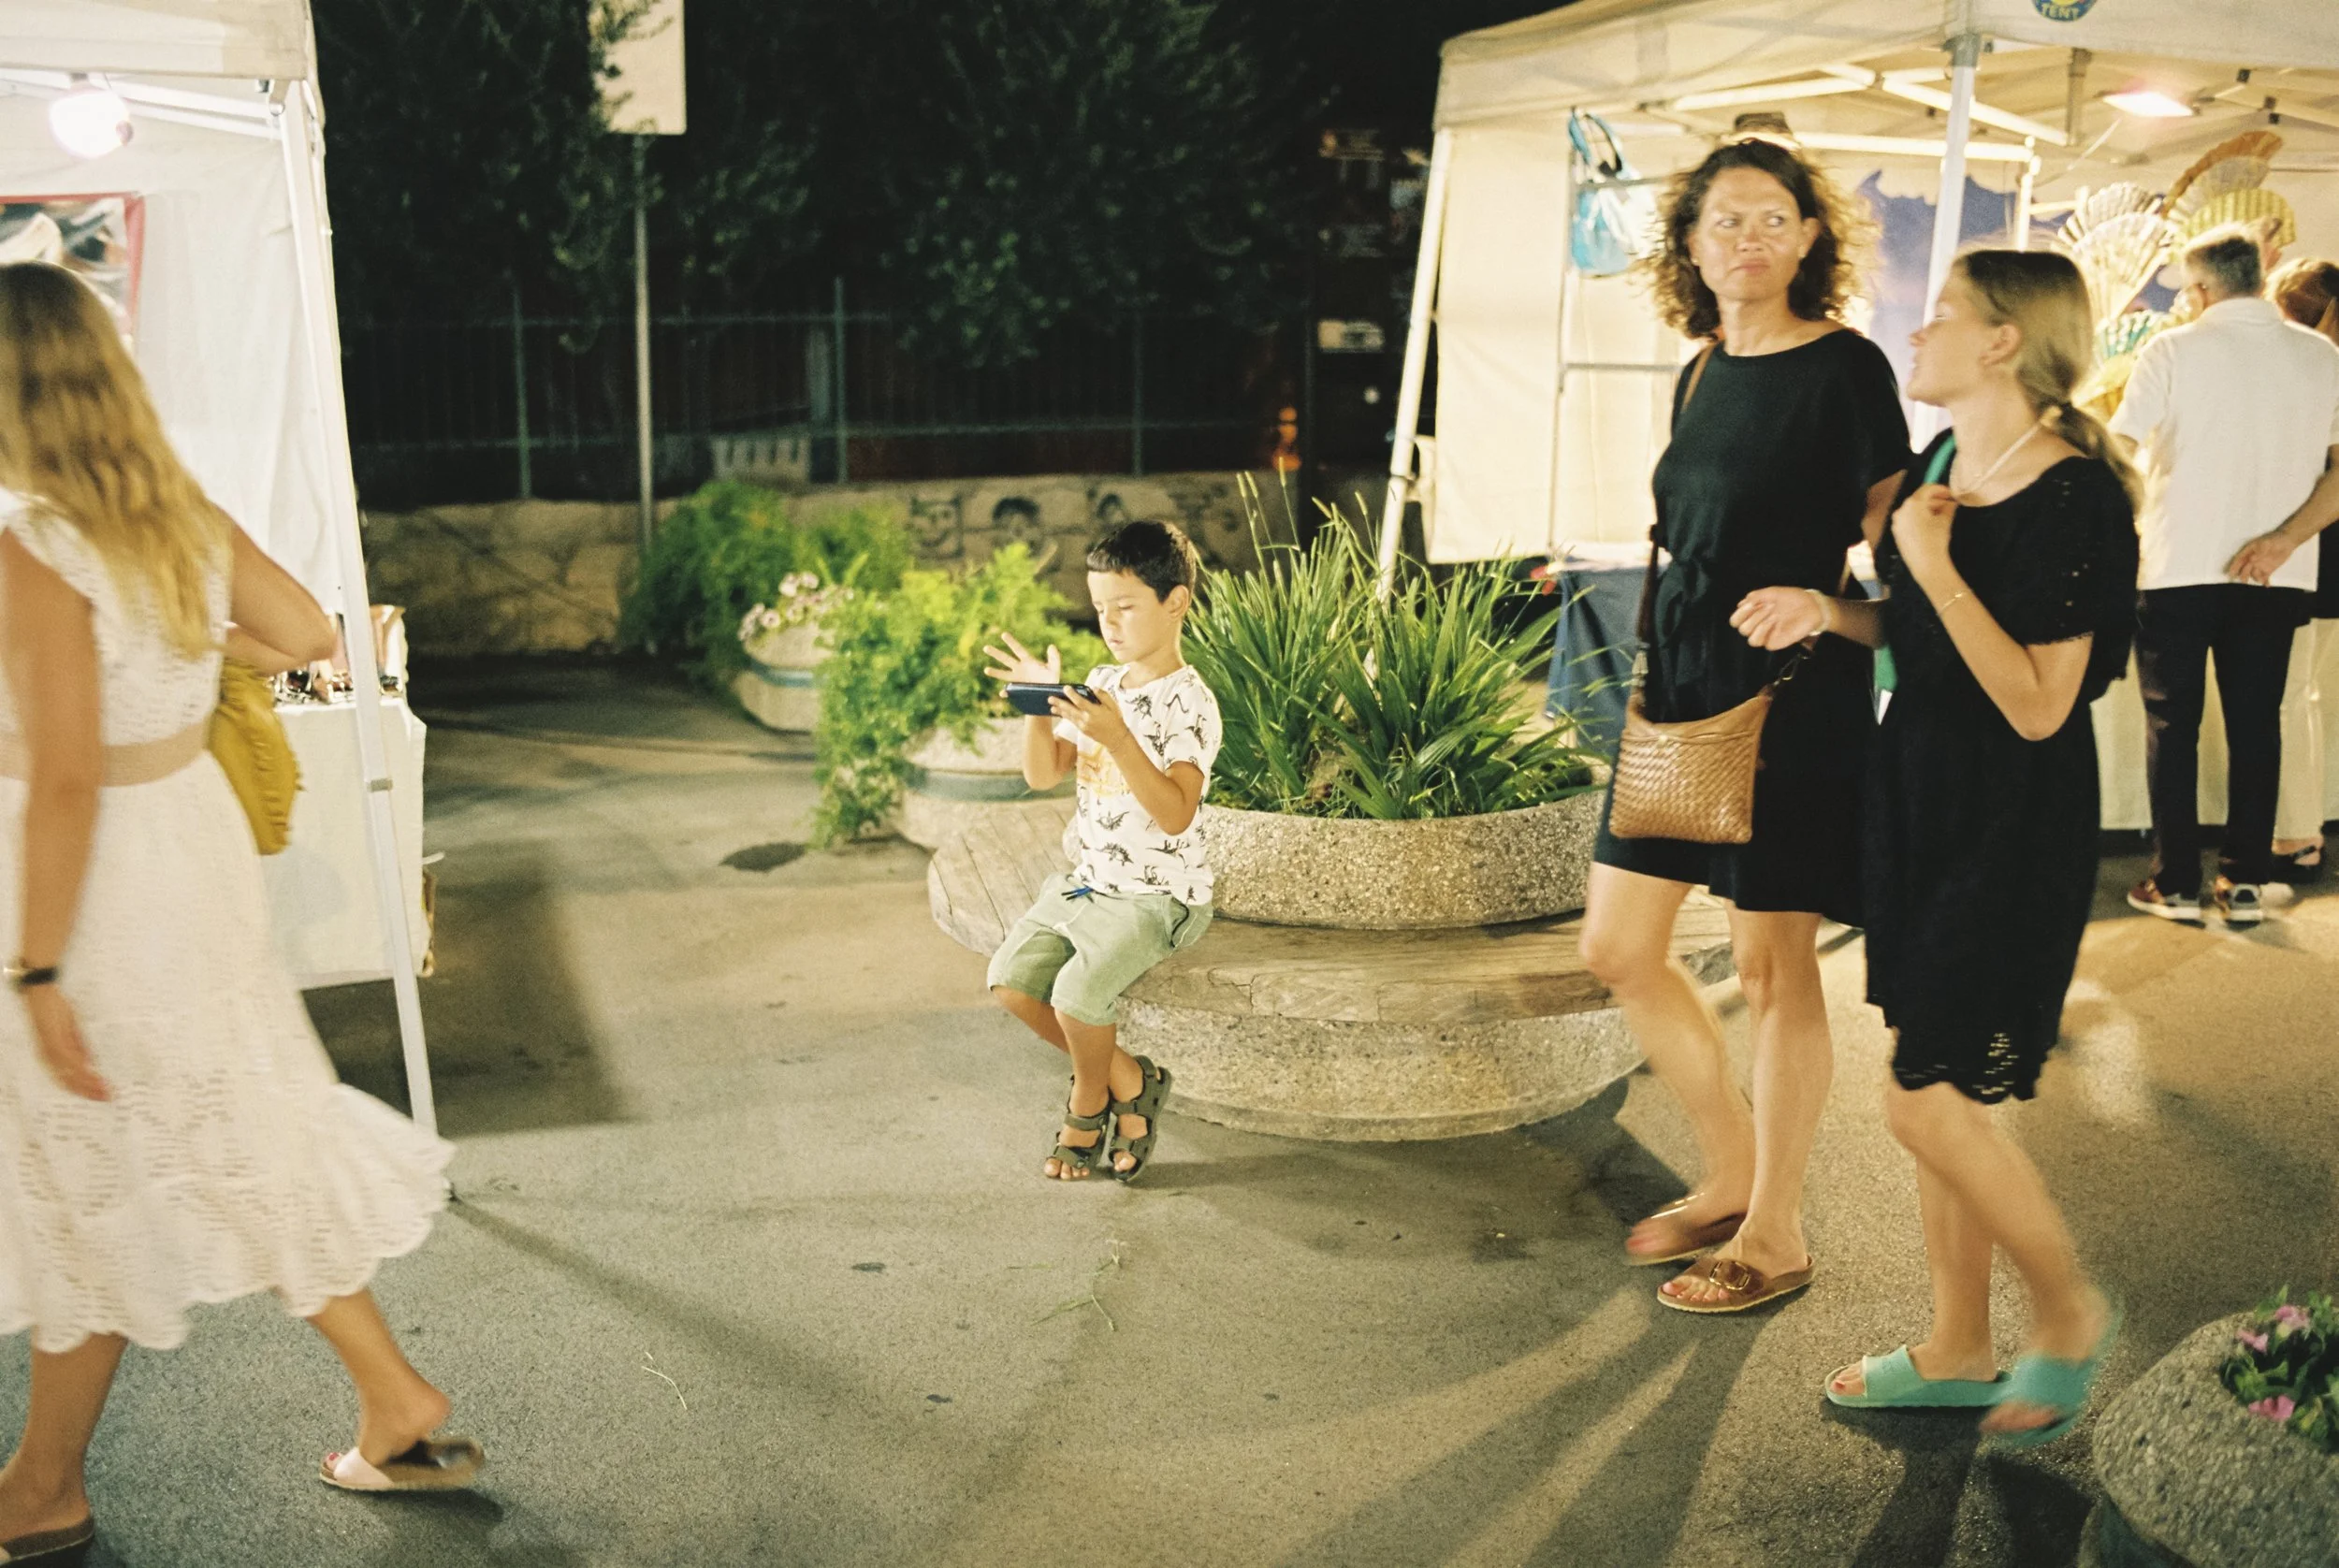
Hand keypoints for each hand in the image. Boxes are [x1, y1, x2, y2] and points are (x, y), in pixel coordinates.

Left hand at [20, 987, 109, 1101]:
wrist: (41, 992)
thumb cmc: (53, 1009)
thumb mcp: (69, 1030)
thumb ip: (78, 1046)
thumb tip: (90, 1063)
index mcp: (50, 1055)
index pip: (67, 1080)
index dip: (83, 1090)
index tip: (101, 1095)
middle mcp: (47, 1057)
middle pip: (68, 1082)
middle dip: (89, 1092)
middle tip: (108, 1098)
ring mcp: (50, 1050)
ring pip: (70, 1074)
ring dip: (88, 1084)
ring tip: (105, 1090)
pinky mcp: (54, 1041)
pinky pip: (69, 1060)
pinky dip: (82, 1069)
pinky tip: (95, 1074)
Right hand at [981, 631, 1060, 686]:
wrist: (1049, 696)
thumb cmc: (1052, 680)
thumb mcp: (1054, 669)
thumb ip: (1054, 658)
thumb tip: (1051, 646)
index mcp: (1028, 661)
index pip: (1018, 649)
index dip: (1011, 642)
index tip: (1003, 634)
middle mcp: (1020, 669)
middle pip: (1006, 659)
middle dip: (996, 653)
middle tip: (986, 647)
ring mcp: (1017, 680)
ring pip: (1004, 675)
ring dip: (995, 672)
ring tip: (986, 670)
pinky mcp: (1017, 691)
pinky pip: (1009, 692)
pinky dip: (1006, 692)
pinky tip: (1003, 693)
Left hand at [1050, 685, 1129, 749]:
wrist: (1116, 738)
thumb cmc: (1115, 720)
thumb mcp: (1113, 706)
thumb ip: (1103, 696)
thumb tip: (1093, 688)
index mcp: (1095, 712)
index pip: (1081, 702)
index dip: (1072, 695)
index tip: (1065, 688)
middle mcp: (1087, 719)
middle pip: (1071, 710)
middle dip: (1060, 703)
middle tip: (1050, 698)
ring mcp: (1083, 726)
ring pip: (1069, 716)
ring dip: (1060, 711)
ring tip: (1051, 706)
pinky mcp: (1082, 730)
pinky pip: (1072, 721)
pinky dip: (1065, 716)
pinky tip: (1060, 713)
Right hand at [1731, 587, 1826, 650]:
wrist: (1812, 606)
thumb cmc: (1794, 598)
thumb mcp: (1774, 592)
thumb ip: (1757, 596)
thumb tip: (1742, 603)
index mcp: (1755, 613)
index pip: (1736, 620)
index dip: (1740, 613)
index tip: (1751, 603)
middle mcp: (1759, 625)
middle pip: (1742, 629)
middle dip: (1753, 616)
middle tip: (1768, 607)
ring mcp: (1767, 635)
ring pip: (1750, 639)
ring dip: (1758, 625)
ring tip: (1772, 615)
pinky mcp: (1775, 642)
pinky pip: (1763, 643)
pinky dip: (1765, 631)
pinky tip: (1775, 622)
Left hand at [1890, 483, 1958, 579]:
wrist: (1925, 564)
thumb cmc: (1936, 539)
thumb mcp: (1945, 521)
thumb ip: (1949, 508)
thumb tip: (1952, 503)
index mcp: (1913, 504)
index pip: (1927, 489)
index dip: (1940, 489)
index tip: (1951, 494)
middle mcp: (1901, 510)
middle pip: (1919, 499)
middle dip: (1935, 500)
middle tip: (1949, 504)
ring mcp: (1897, 522)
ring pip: (1914, 510)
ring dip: (1928, 509)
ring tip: (1943, 514)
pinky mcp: (1897, 532)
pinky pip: (1909, 519)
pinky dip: (1920, 518)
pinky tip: (1931, 523)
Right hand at [2228, 530, 2297, 586]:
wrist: (2288, 541)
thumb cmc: (2276, 539)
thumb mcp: (2267, 542)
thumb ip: (2259, 551)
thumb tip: (2251, 559)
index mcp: (2250, 551)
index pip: (2239, 559)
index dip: (2234, 566)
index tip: (2231, 573)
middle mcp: (2253, 559)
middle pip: (2245, 569)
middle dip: (2243, 575)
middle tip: (2244, 581)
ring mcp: (2260, 565)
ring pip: (2254, 574)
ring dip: (2256, 578)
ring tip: (2262, 579)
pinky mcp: (2268, 570)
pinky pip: (2264, 577)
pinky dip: (2265, 581)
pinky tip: (2267, 584)